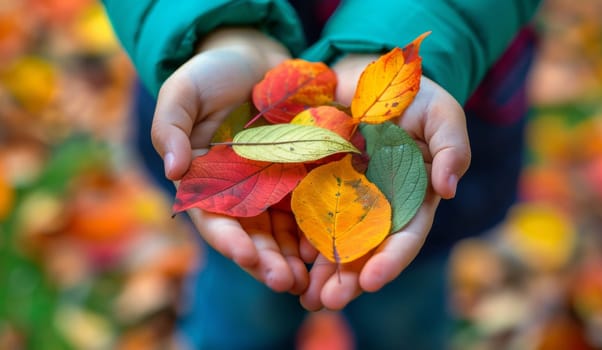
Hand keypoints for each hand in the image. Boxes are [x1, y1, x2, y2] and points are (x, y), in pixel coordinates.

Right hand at [150, 28, 308, 293]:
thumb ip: (170, 127)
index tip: (247, 256)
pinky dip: (314, 229)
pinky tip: (329, 245)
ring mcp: (268, 186)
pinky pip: (305, 208)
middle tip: (288, 282)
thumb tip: (173, 171)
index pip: (213, 219)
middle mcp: (236, 192)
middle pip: (250, 235)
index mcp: (204, 181)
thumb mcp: (183, 93)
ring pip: (280, 231)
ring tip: (311, 278)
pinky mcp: (297, 176)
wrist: (251, 58)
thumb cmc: (211, 74)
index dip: (228, 240)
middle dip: (267, 262)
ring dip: (293, 257)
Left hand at [299, 54, 471, 309]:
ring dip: (323, 271)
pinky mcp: (319, 182)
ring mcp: (348, 195)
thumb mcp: (441, 113)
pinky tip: (289, 259)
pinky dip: (301, 237)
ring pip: (336, 239)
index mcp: (413, 195)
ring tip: (306, 296)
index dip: (392, 259)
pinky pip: (309, 213)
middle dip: (351, 277)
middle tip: (330, 302)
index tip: (372, 281)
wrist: (368, 75)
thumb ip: (451, 147)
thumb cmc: (413, 95)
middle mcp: (381, 203)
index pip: (406, 234)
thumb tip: (449, 190)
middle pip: (368, 248)